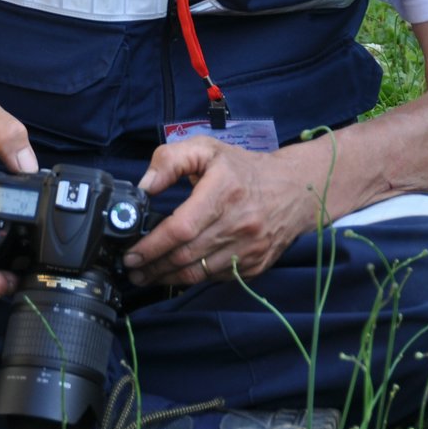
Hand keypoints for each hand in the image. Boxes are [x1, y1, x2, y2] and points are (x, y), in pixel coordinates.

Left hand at [121, 138, 327, 286]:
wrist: (295, 189)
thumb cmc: (243, 169)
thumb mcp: (207, 149)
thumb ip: (170, 160)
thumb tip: (144, 187)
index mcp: (224, 191)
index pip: (182, 228)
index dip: (153, 245)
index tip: (132, 252)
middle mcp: (240, 223)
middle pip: (186, 255)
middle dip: (153, 266)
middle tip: (132, 268)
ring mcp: (250, 248)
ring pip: (199, 273)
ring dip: (168, 278)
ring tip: (146, 275)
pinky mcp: (256, 264)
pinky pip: (216, 278)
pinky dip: (193, 278)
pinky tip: (176, 274)